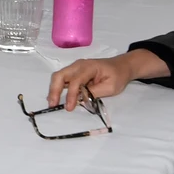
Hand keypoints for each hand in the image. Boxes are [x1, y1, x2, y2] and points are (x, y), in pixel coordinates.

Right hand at [48, 48, 168, 110]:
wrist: (121, 66)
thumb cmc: (118, 76)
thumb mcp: (110, 87)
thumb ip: (94, 93)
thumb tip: (80, 100)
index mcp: (89, 67)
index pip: (75, 81)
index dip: (70, 95)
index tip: (69, 108)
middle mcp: (78, 65)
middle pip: (60, 75)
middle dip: (54, 90)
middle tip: (52, 104)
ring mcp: (75, 68)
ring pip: (58, 76)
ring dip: (53, 89)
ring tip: (52, 103)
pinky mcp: (74, 72)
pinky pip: (62, 79)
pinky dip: (57, 88)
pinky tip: (56, 97)